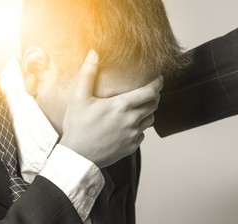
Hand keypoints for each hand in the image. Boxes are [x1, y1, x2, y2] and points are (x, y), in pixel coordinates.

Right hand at [59, 50, 161, 167]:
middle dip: (154, 96)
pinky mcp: (131, 147)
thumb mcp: (79, 98)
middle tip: (149, 92)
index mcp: (122, 106)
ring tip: (139, 108)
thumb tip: (93, 53)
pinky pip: (142, 135)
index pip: (150, 92)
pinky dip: (139, 128)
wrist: (78, 156)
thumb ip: (88, 74)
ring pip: (150, 120)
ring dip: (148, 112)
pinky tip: (129, 126)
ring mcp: (133, 135)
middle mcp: (132, 120)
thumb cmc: (77, 127)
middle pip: (153, 105)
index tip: (159, 79)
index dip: (157, 84)